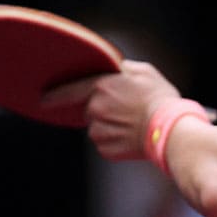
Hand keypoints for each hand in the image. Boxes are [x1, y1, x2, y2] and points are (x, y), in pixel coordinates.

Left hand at [41, 60, 180, 161]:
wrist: (173, 132)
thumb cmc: (162, 99)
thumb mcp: (144, 72)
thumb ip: (122, 68)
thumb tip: (113, 67)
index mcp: (101, 87)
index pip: (69, 90)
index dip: (54, 95)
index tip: (43, 99)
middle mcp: (96, 109)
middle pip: (89, 110)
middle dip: (102, 109)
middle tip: (125, 110)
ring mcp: (100, 132)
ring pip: (97, 128)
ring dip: (109, 126)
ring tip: (133, 125)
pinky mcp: (107, 150)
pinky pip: (105, 144)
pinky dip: (116, 141)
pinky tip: (133, 137)